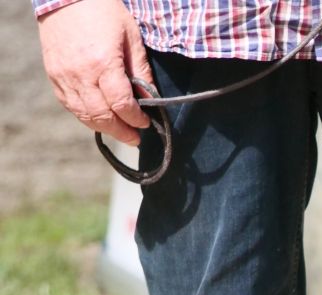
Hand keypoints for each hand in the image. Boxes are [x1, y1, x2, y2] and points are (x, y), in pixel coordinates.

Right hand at [37, 0, 153, 145]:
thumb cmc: (103, 12)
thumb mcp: (131, 37)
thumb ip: (141, 71)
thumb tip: (151, 100)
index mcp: (103, 63)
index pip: (121, 104)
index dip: (136, 119)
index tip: (145, 124)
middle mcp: (81, 74)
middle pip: (102, 116)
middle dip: (121, 132)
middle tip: (134, 138)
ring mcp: (63, 76)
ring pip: (84, 115)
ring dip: (104, 128)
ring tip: (120, 132)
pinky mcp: (54, 75)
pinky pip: (70, 106)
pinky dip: (86, 117)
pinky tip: (99, 118)